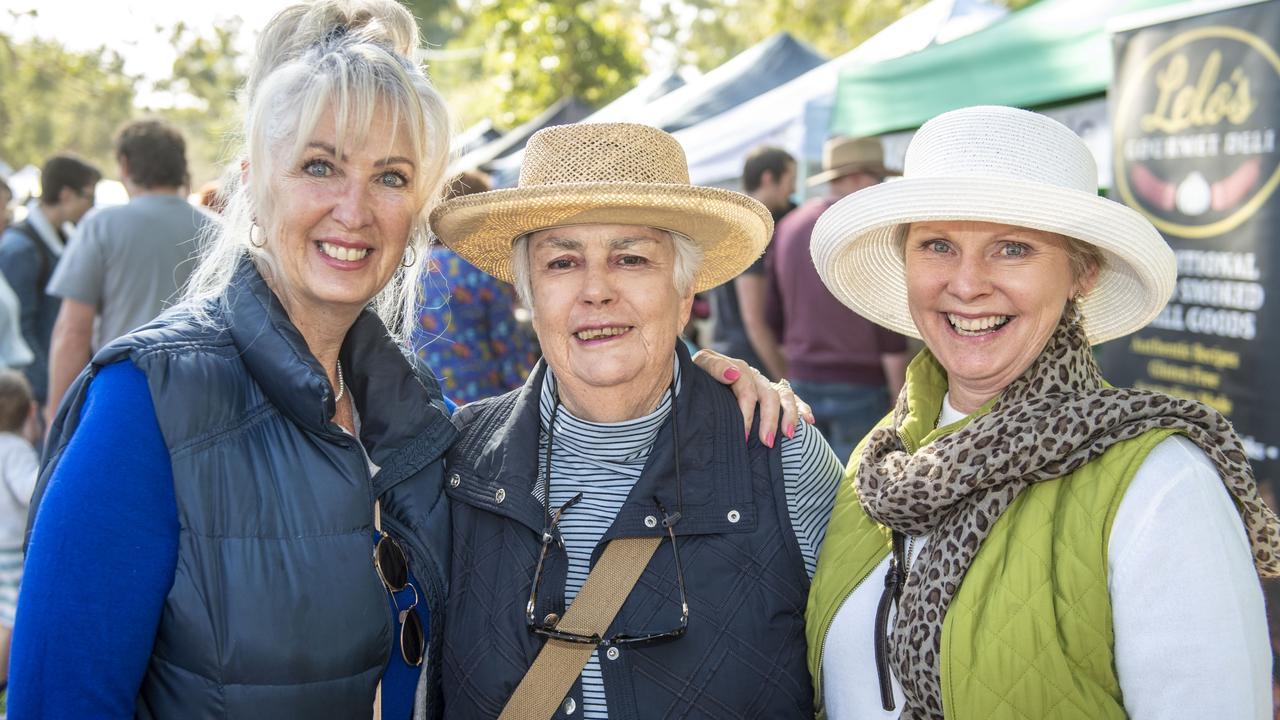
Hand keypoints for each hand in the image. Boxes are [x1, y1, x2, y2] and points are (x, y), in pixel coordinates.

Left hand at [692, 348, 814, 447]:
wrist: (696, 382)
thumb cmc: (694, 383)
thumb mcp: (698, 372)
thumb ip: (714, 369)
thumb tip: (734, 375)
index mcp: (733, 368)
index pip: (745, 386)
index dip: (746, 411)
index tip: (744, 434)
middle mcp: (751, 375)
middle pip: (767, 393)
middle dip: (769, 418)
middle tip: (766, 441)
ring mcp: (763, 384)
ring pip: (783, 395)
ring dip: (788, 415)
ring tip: (787, 436)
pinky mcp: (772, 393)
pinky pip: (792, 398)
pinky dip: (801, 408)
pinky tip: (809, 421)